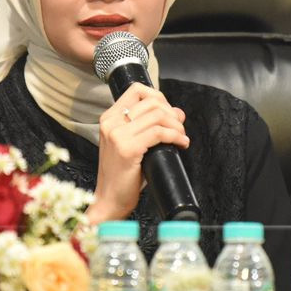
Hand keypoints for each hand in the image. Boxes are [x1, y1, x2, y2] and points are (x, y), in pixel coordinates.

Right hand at [88, 84, 188, 223]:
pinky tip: (181, 144)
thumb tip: (178, 112)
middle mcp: (111, 123)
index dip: (160, 98)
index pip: (137, 90)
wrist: (109, 200)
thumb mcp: (134, 144)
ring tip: (181, 138)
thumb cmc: (122, 175)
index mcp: (109, 118)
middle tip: (180, 129)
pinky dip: (176, 136)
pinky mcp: (128, 149)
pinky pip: (160, 133)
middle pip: (152, 101)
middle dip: (172, 114)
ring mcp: (117, 135)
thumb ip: (151, 126)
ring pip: (158, 116)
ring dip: (177, 126)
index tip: (168, 114)